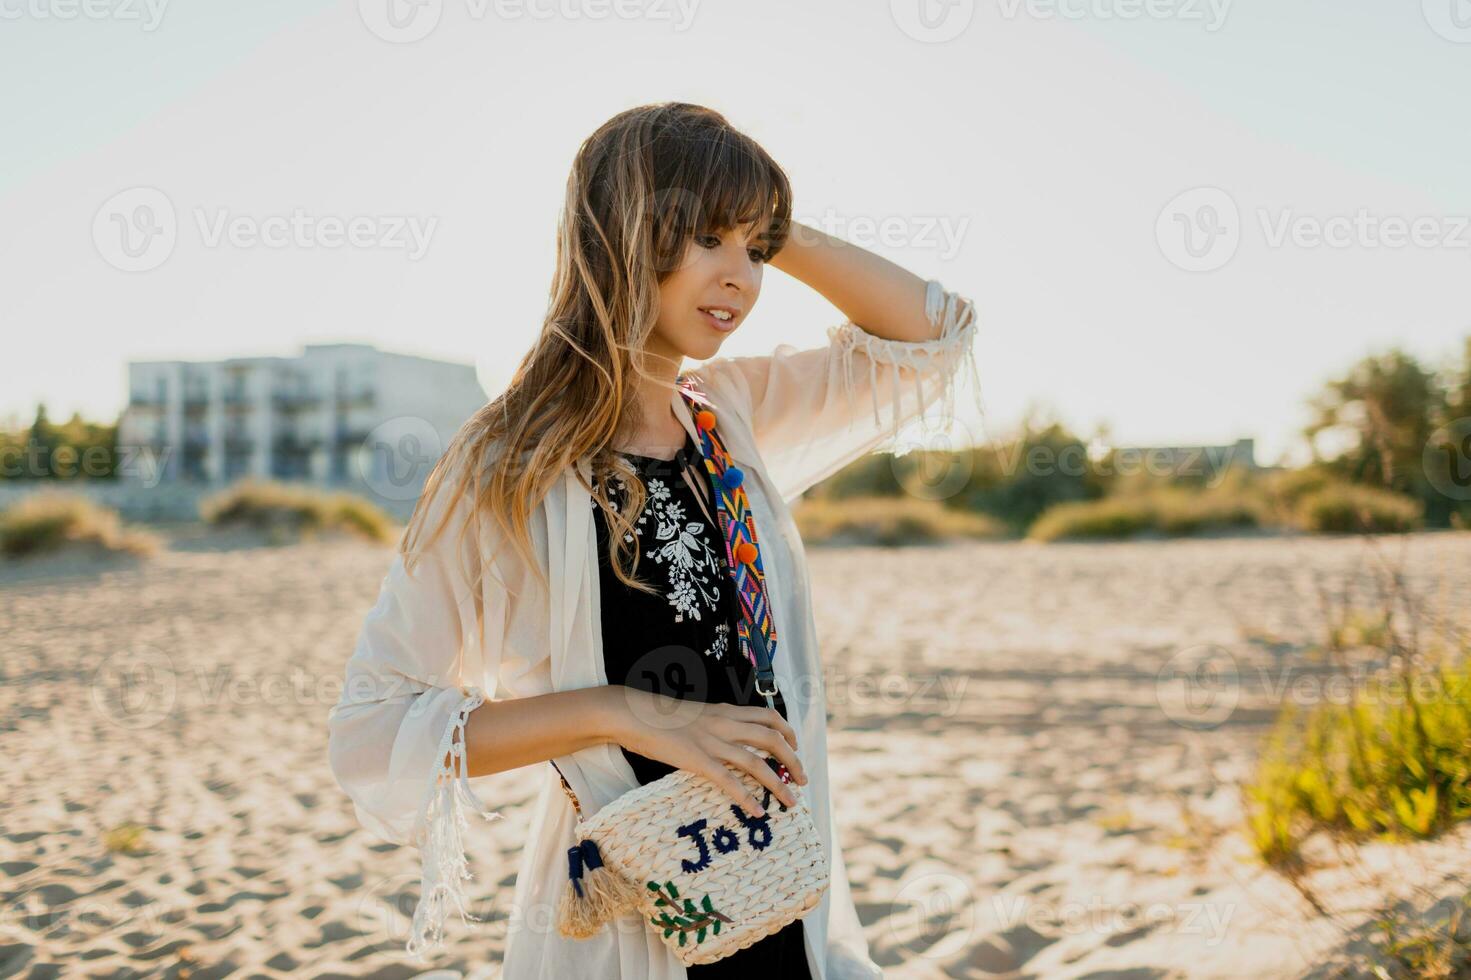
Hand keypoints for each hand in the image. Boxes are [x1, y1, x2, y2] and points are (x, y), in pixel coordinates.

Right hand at [607, 686, 808, 816]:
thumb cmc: (660, 717)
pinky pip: (729, 781)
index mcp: (726, 711)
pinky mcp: (697, 759)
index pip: (769, 716)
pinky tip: (757, 811)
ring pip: (757, 762)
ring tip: (791, 802)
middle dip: (793, 760)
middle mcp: (725, 723)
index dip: (788, 733)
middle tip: (802, 780)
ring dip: (779, 784)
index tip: (795, 748)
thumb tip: (729, 740)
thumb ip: (715, 724)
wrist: (633, 713)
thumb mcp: (696, 714)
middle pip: (772, 739)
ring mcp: (712, 742)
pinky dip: (747, 797)